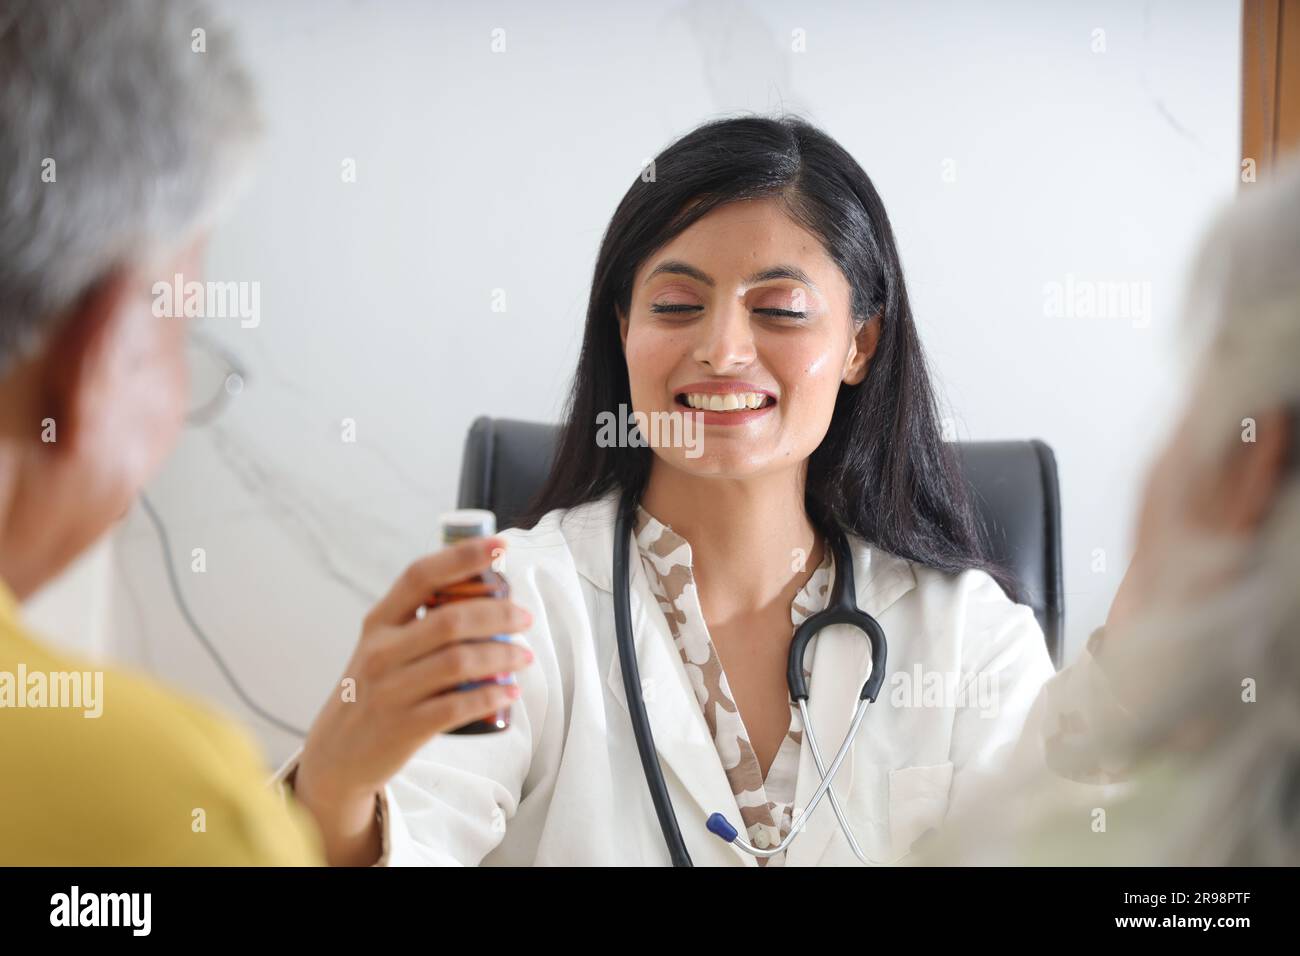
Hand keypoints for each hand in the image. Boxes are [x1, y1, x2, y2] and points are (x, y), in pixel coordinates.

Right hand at [294, 535, 534, 864]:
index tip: (500, 546)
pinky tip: (508, 691)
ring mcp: (391, 691)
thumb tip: (481, 588)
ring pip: (459, 662)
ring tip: (523, 656)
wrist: (336, 754)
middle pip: (451, 620)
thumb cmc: (373, 689)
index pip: (421, 576)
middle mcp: (381, 652)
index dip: (463, 557)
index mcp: (379, 622)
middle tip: (524, 618)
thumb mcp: (381, 645)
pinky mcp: (404, 728)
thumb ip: (418, 619)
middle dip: (498, 614)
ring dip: (502, 655)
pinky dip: (490, 696)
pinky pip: (457, 707)